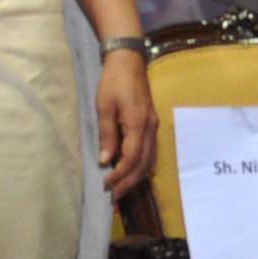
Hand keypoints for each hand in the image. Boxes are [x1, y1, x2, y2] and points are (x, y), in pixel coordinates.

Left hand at [95, 48, 156, 197]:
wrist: (128, 61)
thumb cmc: (113, 82)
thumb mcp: (104, 107)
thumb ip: (107, 135)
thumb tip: (106, 161)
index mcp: (138, 124)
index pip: (131, 158)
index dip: (120, 175)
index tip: (107, 186)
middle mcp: (150, 128)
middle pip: (144, 164)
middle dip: (129, 182)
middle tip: (114, 197)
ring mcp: (153, 126)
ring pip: (150, 159)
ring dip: (136, 176)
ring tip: (121, 188)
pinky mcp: (151, 124)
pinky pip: (150, 151)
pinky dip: (141, 165)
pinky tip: (131, 171)